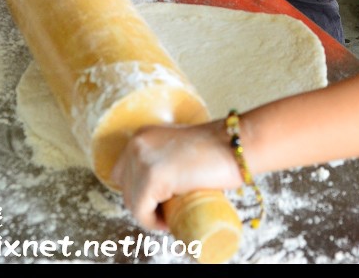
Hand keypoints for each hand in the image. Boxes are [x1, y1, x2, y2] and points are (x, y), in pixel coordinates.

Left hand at [111, 121, 241, 232]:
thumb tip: (155, 187)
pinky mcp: (153, 178)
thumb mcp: (178, 147)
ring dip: (148, 214)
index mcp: (142, 136)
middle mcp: (137, 144)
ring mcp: (143, 160)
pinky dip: (152, 222)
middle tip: (164, 212)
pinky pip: (141, 211)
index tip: (156, 201)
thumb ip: (163, 157)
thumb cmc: (217, 149)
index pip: (122, 172)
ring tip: (169, 217)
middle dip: (142, 203)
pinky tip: (168, 222)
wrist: (236, 144)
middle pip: (124, 187)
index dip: (137, 190)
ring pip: (132, 202)